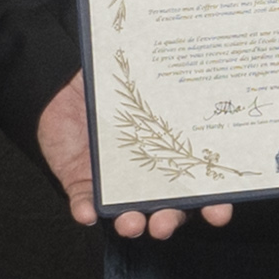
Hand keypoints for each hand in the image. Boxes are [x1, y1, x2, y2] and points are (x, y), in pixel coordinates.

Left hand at [37, 72, 232, 237]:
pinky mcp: (82, 184)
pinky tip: (89, 212)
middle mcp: (145, 173)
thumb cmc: (105, 85)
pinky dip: (87, 210)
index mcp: (168, 151)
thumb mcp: (136, 79)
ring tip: (133, 224)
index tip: (218, 208)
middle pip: (167, 207)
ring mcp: (114, 183)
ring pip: (130, 213)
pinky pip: (84, 203)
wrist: (60, 88)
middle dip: (170, 220)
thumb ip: (157, 78)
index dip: (210, 200)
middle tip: (167, 223)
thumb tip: (188, 55)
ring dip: (133, 222)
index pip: (196, 182)